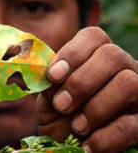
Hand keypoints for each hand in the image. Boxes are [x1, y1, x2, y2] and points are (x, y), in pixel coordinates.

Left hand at [35, 27, 137, 152]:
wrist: (71, 145)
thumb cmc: (60, 116)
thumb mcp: (50, 97)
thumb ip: (51, 83)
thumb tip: (49, 74)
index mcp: (96, 56)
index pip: (93, 37)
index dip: (73, 53)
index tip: (53, 75)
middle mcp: (122, 68)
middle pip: (112, 55)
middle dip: (82, 81)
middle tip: (61, 105)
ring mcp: (137, 94)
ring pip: (128, 83)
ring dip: (96, 107)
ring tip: (76, 126)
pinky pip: (132, 124)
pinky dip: (106, 137)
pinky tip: (88, 145)